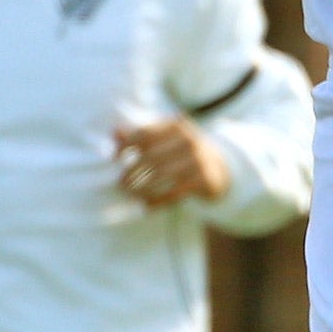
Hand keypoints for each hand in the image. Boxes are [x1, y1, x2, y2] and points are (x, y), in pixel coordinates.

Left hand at [115, 117, 230, 209]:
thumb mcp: (165, 139)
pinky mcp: (204, 179)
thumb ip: (140, 135)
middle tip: (120, 183)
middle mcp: (188, 139)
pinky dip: (158, 200)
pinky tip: (146, 206)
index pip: (145, 134)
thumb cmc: (181, 151)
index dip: (126, 146)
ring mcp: (198, 159)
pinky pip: (175, 192)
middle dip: (132, 171)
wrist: (218, 167)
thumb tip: (114, 132)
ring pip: (162, 176)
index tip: (114, 159)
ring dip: (142, 188)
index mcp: (176, 125)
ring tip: (131, 194)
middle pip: (152, 156)